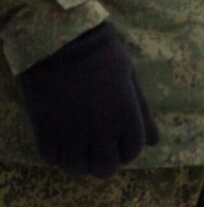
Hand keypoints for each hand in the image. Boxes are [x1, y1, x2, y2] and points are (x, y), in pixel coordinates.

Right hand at [16, 22, 157, 177]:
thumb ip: (141, 113)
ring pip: (76, 169)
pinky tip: (53, 139)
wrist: (58, 38)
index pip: (132, 153)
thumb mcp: (129, 79)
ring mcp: (73, 131)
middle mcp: (103, 130)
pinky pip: (50, 158)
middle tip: (91, 150)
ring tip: (71, 146)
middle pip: (105, 168)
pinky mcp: (45, 129)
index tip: (113, 143)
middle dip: (100, 163)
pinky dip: (53, 154)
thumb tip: (155, 142)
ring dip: (75, 161)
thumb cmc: (99, 53)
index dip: (123, 151)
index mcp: (127, 116)